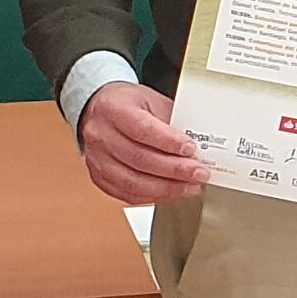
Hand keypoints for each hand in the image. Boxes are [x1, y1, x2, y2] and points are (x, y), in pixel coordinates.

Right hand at [77, 81, 210, 205]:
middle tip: (199, 173)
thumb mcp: (152, 101)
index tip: (191, 149)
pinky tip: (171, 192)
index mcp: (113, 109)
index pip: (142, 129)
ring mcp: (97, 159)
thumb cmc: (128, 104)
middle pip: (140, 159)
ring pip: (133, 182)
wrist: (100, 112)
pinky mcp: (99, 177)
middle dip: (175, 170)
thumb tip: (197, 146)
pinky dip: (153, 196)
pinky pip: (127, 194)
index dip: (169, 142)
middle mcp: (100, 135)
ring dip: (167, 188)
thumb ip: (172, 122)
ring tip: (190, 187)